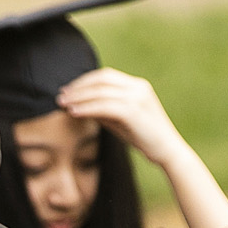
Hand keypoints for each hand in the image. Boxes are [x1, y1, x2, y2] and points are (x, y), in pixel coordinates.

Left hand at [57, 69, 184, 168]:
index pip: (105, 76)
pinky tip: (74, 112)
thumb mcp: (120, 120)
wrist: (167, 151)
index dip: (84, 81)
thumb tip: (77, 105)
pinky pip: (104, 106)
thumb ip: (102, 110)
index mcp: (137, 85)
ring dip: (79, 97)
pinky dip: (87, 108)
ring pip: (101, 91)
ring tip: (63, 104)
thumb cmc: (143, 138)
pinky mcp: (134, 111)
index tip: (67, 91)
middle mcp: (138, 87)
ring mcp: (137, 97)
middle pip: (101, 79)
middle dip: (78, 87)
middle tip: (61, 96)